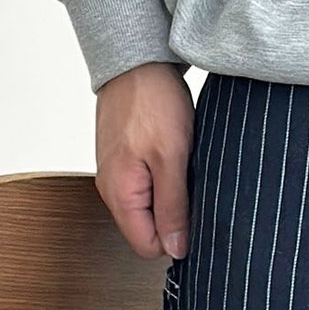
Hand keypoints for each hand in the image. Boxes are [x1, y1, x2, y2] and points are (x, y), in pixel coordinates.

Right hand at [94, 62, 194, 258]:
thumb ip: (173, 208)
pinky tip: (175, 159)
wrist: (137, 59)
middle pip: (148, 230)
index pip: (148, 246)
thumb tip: (176, 249)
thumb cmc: (152, 101)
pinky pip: (148, 187)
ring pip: (150, 208)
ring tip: (184, 169)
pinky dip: (166, 180)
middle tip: (193, 186)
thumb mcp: (172, 160)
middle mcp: (112, 189)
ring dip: (172, 197)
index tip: (196, 215)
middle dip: (175, 218)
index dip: (176, 239)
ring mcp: (117, 175)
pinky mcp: (125, 161)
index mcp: (119, 194)